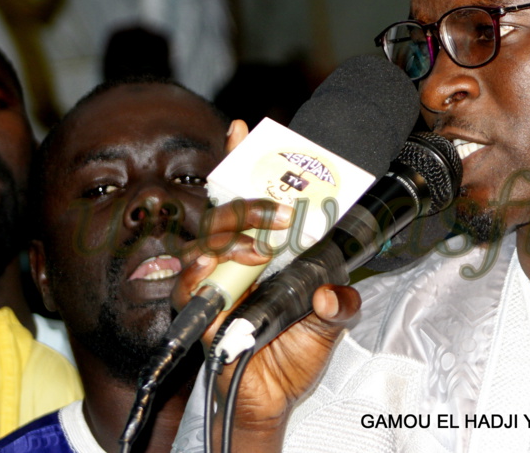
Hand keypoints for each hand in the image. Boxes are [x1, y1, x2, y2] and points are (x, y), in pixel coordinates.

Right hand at [172, 119, 362, 449]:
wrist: (271, 400)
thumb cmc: (295, 354)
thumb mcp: (332, 324)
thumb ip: (340, 304)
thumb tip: (330, 294)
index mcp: (269, 250)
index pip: (251, 199)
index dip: (241, 162)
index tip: (241, 129)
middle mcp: (238, 260)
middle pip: (226, 213)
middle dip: (248, 206)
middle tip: (278, 212)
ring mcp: (217, 283)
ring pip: (206, 243)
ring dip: (230, 240)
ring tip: (256, 251)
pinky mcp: (201, 312)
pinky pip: (189, 286)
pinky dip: (199, 277)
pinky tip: (211, 273)